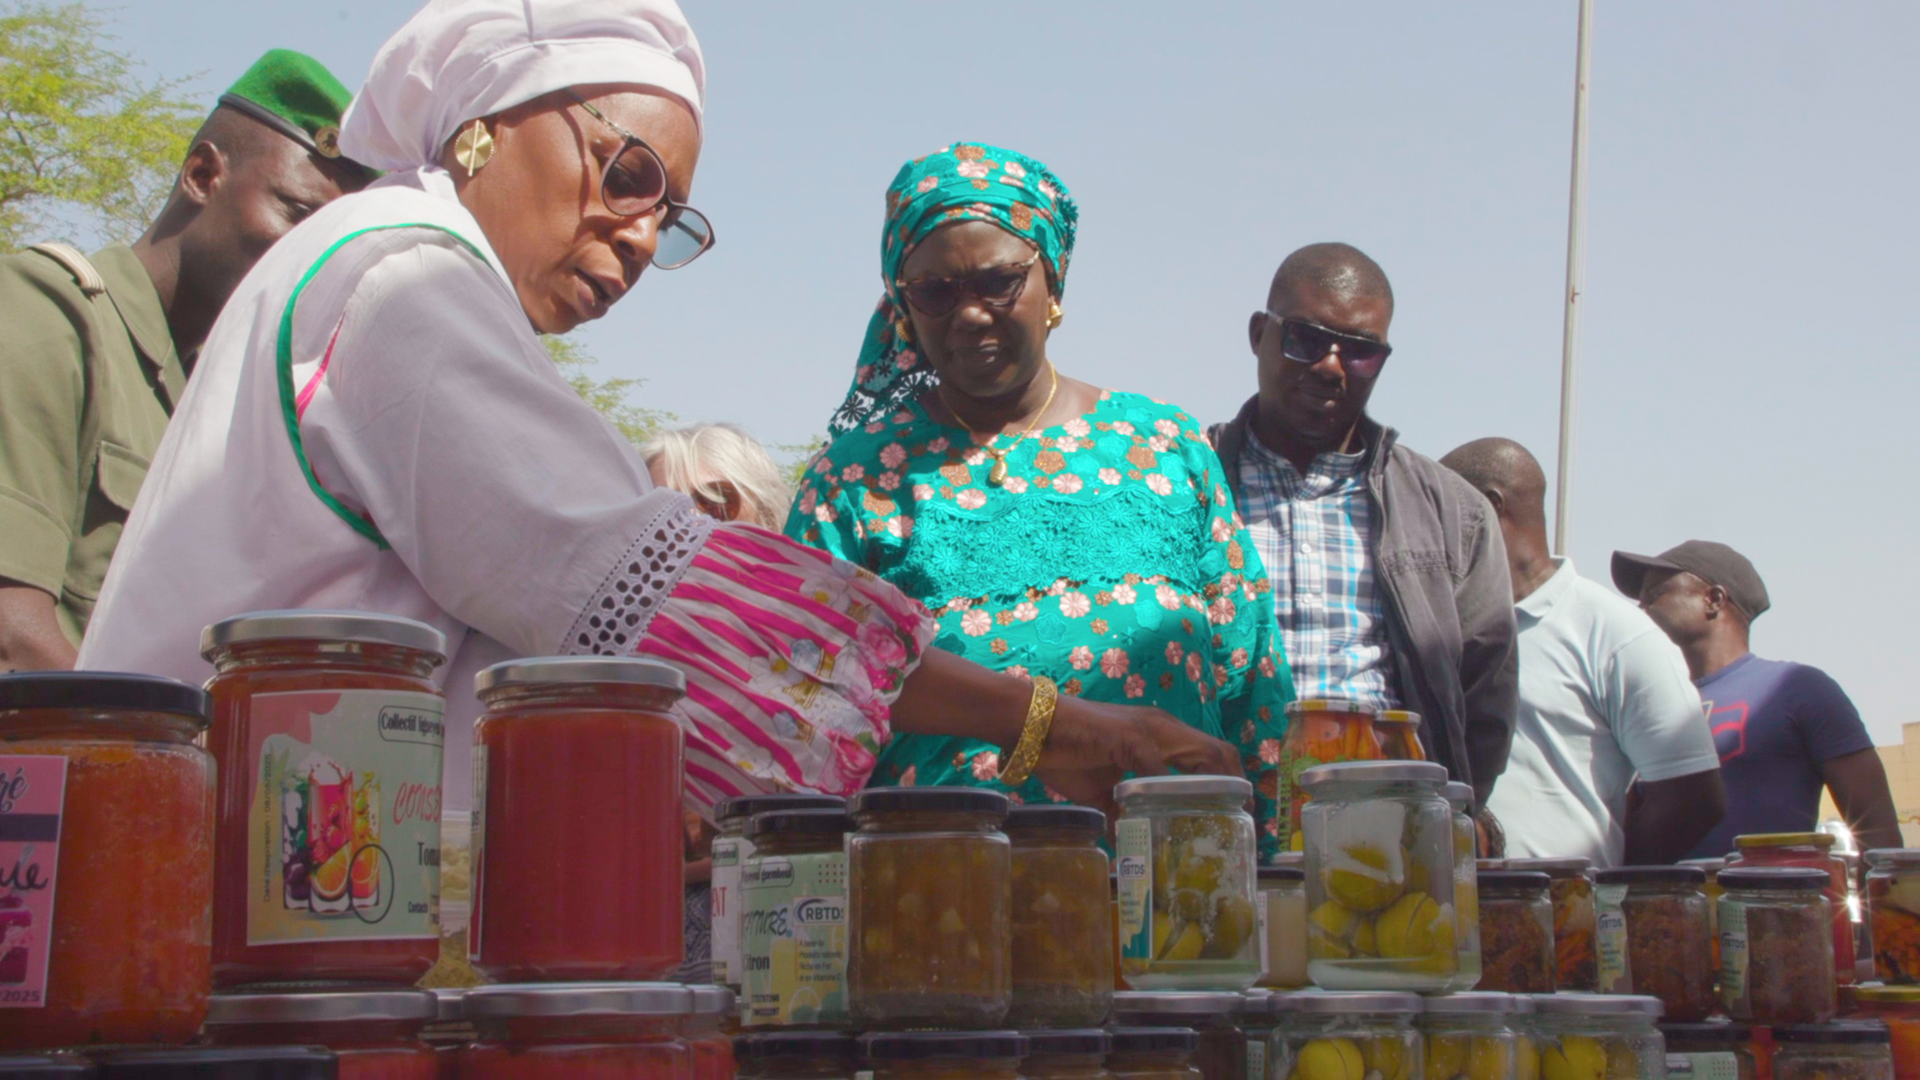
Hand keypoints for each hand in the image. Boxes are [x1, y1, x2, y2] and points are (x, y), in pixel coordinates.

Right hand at [1032, 698, 1241, 824]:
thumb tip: (1132, 843)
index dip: (1232, 782)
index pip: (1212, 755)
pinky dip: (1169, 793)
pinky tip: (1172, 816)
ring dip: (1216, 789)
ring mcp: (1149, 731)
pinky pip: (1158, 768)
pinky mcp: (1129, 738)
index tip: (1240, 813)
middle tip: (1241, 821)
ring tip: (1223, 819)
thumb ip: (1122, 810)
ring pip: (1202, 754)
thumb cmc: (1067, 751)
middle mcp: (1163, 729)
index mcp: (1161, 737)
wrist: (1032, 726)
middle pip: (1219, 752)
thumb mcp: (1103, 790)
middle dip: (1237, 787)